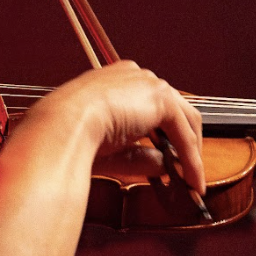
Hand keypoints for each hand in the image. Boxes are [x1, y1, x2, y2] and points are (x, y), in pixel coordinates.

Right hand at [36, 61, 204, 193]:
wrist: (64, 125)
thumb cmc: (71, 133)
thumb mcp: (111, 146)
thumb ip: (140, 154)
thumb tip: (165, 166)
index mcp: (115, 80)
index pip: (149, 103)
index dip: (161, 132)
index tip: (165, 155)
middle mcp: (134, 76)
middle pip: (174, 109)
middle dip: (182, 142)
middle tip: (185, 170)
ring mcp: (149, 84)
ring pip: (184, 120)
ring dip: (191, 152)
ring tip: (191, 180)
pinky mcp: (161, 99)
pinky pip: (183, 134)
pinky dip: (190, 158)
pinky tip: (189, 179)